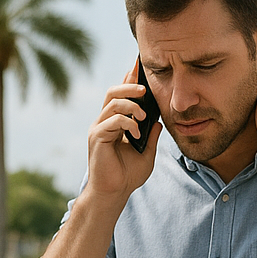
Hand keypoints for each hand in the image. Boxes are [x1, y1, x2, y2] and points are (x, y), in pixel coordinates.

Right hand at [85, 62, 162, 205]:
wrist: (114, 193)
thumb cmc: (127, 176)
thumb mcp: (147, 153)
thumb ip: (152, 137)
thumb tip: (159, 121)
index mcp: (116, 123)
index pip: (122, 95)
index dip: (130, 79)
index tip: (139, 64)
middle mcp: (105, 122)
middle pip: (113, 91)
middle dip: (129, 85)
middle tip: (145, 88)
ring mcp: (99, 128)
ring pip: (112, 103)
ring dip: (131, 105)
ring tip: (143, 115)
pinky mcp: (97, 137)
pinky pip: (112, 121)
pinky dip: (127, 123)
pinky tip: (136, 133)